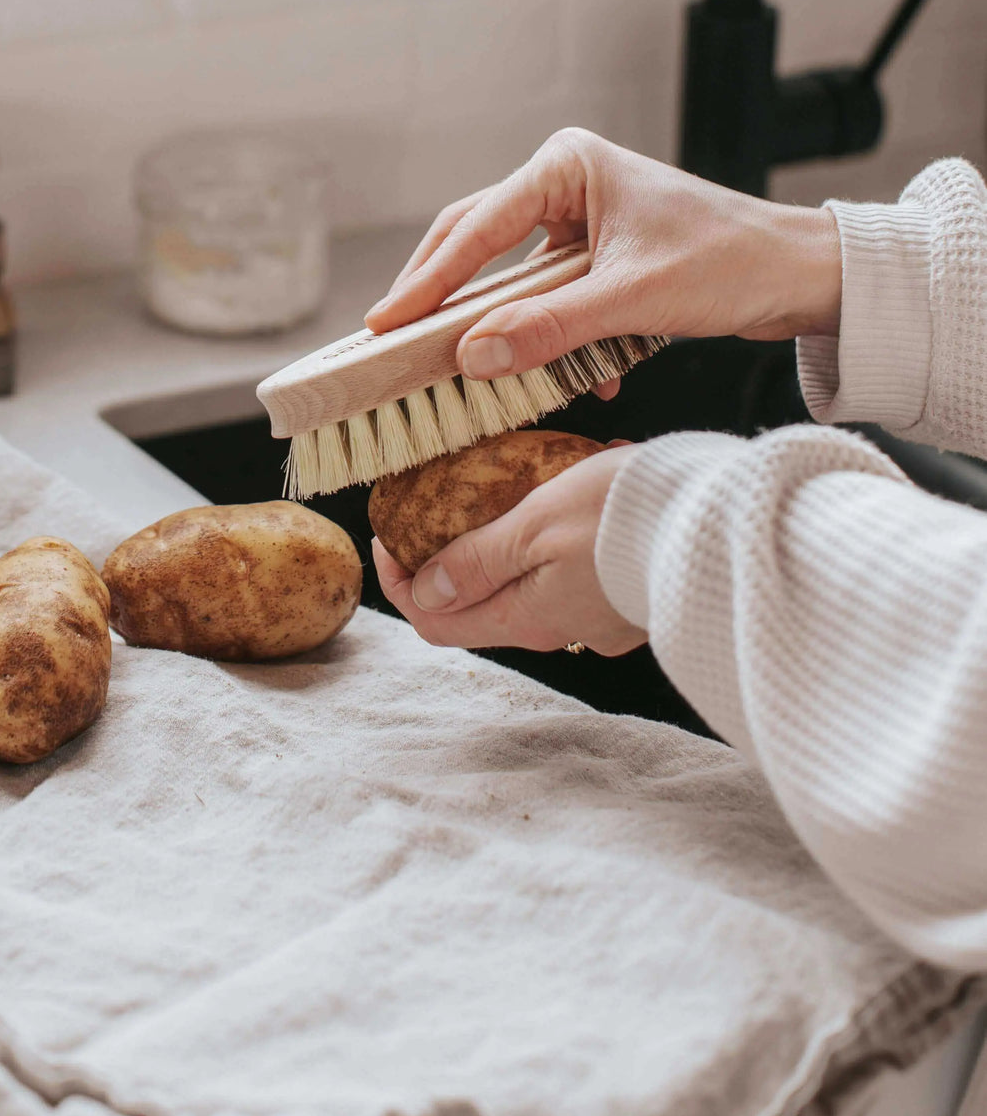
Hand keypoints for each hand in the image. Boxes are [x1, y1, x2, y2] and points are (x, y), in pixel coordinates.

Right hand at [366, 128, 841, 397]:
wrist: (803, 275)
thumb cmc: (732, 261)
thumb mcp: (633, 300)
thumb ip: (550, 329)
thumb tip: (473, 356)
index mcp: (566, 166)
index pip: (475, 228)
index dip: (426, 280)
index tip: (385, 323)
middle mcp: (566, 184)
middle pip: (477, 245)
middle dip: (444, 299)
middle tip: (393, 342)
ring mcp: (581, 222)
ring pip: (512, 280)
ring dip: (502, 328)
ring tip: (461, 369)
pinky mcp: (598, 260)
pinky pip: (550, 302)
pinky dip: (552, 341)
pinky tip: (578, 381)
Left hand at [372, 446, 646, 655]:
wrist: (724, 522)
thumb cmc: (625, 516)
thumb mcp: (534, 525)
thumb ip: (478, 561)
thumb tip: (426, 592)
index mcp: (527, 618)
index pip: (437, 623)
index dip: (401, 585)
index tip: (390, 538)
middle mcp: (561, 628)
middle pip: (482, 605)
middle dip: (452, 559)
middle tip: (440, 506)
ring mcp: (601, 616)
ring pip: (532, 584)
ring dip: (510, 543)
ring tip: (509, 487)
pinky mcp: (633, 594)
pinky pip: (579, 569)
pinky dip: (561, 535)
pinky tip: (574, 488)